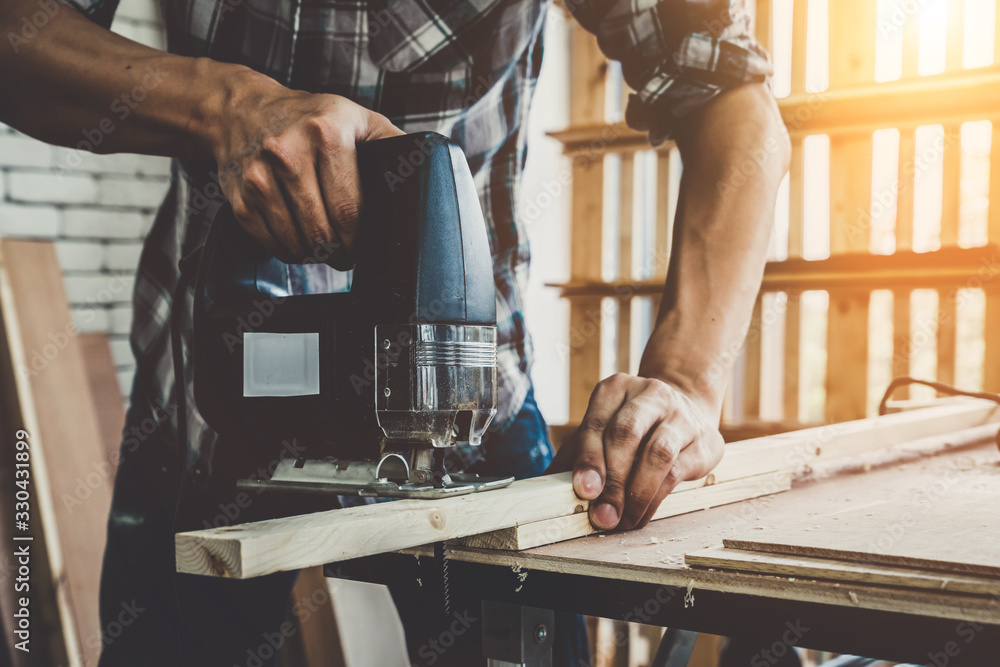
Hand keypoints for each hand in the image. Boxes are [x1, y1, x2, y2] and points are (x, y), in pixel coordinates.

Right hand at [211, 72, 403, 267]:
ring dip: (316, 255)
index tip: (364, 246)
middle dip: (341, 253)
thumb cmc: (308, 117)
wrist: (241, 110)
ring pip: (297, 244)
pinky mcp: (240, 198)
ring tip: (325, 246)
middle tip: (347, 254)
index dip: (360, 239)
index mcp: (327, 132)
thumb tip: (428, 168)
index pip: (350, 209)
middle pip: (323, 232)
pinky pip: (271, 244)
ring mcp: (259, 177)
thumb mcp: (355, 116)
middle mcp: (289, 152)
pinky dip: (289, 251)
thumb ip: (391, 141)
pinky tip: (299, 240)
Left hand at [548, 373, 723, 530]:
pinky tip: (640, 515)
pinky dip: (655, 499)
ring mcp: (680, 415)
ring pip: (656, 453)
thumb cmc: (633, 427)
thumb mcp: (601, 430)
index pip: (597, 423)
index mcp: (616, 389)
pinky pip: (677, 472)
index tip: (584, 491)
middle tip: (602, 515)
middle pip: (625, 435)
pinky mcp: (702, 440)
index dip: (589, 459)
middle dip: (612, 480)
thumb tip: (544, 488)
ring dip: (635, 493)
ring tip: (622, 521)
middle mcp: (649, 394)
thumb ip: (575, 455)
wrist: (686, 412)